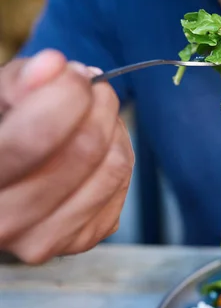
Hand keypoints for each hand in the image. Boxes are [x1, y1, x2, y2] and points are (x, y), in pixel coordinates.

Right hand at [0, 49, 133, 263]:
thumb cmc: (0, 131)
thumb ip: (19, 81)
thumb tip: (55, 66)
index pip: (34, 138)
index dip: (66, 96)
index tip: (75, 75)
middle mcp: (3, 222)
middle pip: (84, 152)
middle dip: (100, 106)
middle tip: (98, 90)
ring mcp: (41, 240)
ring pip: (112, 170)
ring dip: (116, 130)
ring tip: (101, 114)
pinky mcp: (77, 242)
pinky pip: (122, 189)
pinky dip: (120, 157)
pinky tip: (102, 147)